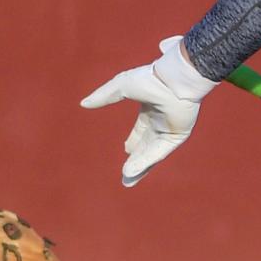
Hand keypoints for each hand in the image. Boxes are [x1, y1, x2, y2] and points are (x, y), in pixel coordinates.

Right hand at [81, 36, 217, 186]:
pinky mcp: (176, 137)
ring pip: (152, 153)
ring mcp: (169, 129)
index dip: (133, 142)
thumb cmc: (150, 79)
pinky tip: (134, 172)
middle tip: (126, 175)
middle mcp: (160, 121)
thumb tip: (84, 103)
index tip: (126, 150)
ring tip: (127, 181)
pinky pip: (159, 153)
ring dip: (140, 167)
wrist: (172, 81)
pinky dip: (147, 162)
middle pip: (147, 146)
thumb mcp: (121, 86)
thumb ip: (104, 96)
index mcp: (150, 110)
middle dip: (136, 160)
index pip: (141, 130)